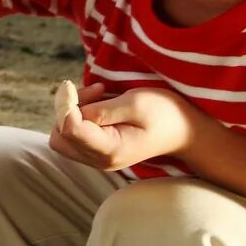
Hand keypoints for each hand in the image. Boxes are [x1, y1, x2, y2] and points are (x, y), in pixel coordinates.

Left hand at [49, 82, 198, 172]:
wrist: (186, 131)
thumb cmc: (165, 114)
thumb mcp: (136, 103)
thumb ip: (102, 110)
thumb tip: (71, 111)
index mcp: (110, 150)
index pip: (69, 130)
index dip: (65, 105)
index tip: (73, 85)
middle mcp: (100, 160)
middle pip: (60, 136)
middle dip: (66, 110)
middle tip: (93, 90)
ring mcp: (98, 158)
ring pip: (63, 136)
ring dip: (73, 111)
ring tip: (100, 93)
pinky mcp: (98, 150)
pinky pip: (74, 135)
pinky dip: (79, 116)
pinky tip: (99, 101)